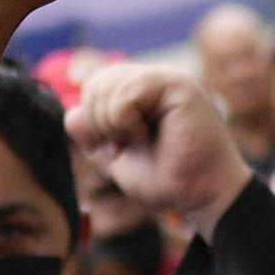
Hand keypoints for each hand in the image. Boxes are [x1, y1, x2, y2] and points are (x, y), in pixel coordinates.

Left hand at [64, 55, 249, 233]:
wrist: (202, 196)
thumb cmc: (169, 180)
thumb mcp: (117, 160)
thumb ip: (93, 138)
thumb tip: (71, 114)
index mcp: (142, 92)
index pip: (95, 87)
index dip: (94, 121)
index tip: (120, 147)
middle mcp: (155, 79)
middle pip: (95, 83)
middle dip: (99, 122)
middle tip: (130, 145)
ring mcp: (167, 78)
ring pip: (107, 84)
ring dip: (113, 124)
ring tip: (142, 141)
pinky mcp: (178, 84)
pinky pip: (126, 92)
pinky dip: (124, 120)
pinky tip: (147, 135)